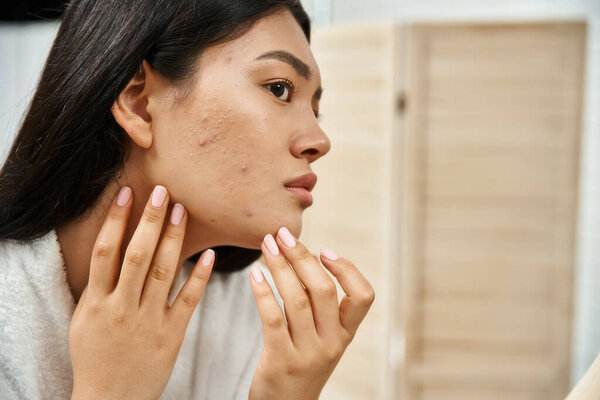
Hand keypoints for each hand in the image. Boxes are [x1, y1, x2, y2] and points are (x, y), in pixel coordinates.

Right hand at [69, 185, 214, 399]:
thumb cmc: (95, 357)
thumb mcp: (85, 321)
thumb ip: (98, 288)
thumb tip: (110, 249)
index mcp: (96, 303)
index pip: (106, 252)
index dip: (116, 220)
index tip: (128, 193)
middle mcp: (122, 308)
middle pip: (136, 255)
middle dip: (149, 221)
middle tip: (162, 191)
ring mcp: (148, 321)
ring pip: (163, 272)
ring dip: (173, 239)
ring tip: (181, 210)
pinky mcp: (172, 334)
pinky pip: (188, 300)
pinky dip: (199, 276)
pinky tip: (209, 255)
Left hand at [248, 227, 375, 399]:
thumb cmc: (302, 364)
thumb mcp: (322, 339)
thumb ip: (320, 306)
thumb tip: (306, 257)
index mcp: (346, 334)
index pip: (363, 297)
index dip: (347, 269)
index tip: (325, 250)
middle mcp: (332, 343)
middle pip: (323, 290)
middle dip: (301, 256)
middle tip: (282, 235)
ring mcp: (308, 354)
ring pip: (296, 299)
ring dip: (279, 266)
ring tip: (266, 245)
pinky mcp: (281, 361)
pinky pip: (272, 318)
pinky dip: (262, 291)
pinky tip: (254, 275)